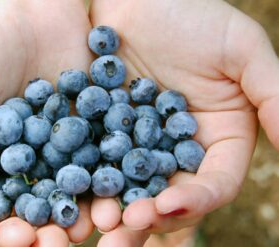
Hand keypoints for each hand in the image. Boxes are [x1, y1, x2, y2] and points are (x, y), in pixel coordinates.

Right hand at [0, 0, 93, 245]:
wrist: (26, 9)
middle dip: (29, 233)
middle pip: (25, 212)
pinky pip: (98, 168)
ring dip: (68, 221)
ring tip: (72, 236)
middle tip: (39, 245)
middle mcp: (22, 166)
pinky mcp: (92, 136)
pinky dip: (101, 188)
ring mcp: (59, 153)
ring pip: (64, 198)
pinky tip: (105, 204)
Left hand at [90, 0, 278, 244]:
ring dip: (116, 205)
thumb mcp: (241, 50)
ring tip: (98, 220)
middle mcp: (179, 148)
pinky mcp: (106, 132)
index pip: (215, 182)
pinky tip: (74, 191)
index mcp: (218, 137)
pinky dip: (88, 178)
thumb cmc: (193, 16)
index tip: (169, 205)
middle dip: (150, 213)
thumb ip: (272, 96)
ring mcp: (140, 144)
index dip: (196, 199)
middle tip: (126, 224)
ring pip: (131, 185)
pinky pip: (96, 160)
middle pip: (170, 193)